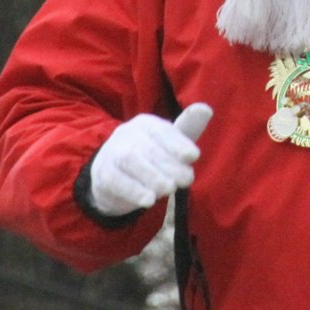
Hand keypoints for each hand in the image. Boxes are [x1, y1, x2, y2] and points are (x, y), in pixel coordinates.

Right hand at [88, 103, 213, 215]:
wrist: (111, 177)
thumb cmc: (149, 157)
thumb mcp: (170, 144)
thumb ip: (189, 129)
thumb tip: (206, 109)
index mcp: (147, 123)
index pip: (163, 131)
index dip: (179, 143)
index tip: (194, 156)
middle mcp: (127, 133)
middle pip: (149, 147)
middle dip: (170, 164)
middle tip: (186, 180)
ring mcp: (112, 152)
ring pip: (131, 161)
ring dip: (152, 176)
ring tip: (169, 189)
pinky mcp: (103, 174)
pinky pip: (117, 180)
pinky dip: (134, 191)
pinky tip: (149, 201)